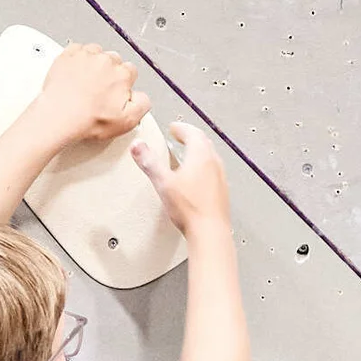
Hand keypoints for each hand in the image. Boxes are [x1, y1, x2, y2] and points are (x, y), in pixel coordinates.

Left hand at [34, 41, 147, 153]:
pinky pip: (77, 49)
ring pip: (96, 52)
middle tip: (99, 89)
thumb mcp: (127, 121)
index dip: (123, 83)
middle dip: (109, 72)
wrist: (60, 115)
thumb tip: (142, 96)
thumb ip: (143, 104)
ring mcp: (86, 56)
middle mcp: (106, 61)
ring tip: (86, 81)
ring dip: (94, 63)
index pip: (130, 71)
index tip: (115, 91)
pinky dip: (77, 58)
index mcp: (122, 75)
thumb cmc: (89, 119)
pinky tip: (75, 72)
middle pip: (114, 60)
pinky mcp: (68, 55)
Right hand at [132, 120, 231, 237]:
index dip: (181, 128)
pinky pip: (214, 172)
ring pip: (210, 156)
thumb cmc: (191, 209)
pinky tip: (197, 178)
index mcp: (201, 156)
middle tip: (181, 135)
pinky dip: (204, 167)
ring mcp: (220, 177)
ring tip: (188, 154)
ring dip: (199, 151)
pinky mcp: (222, 191)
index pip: (192, 133)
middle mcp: (214, 163)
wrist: (210, 232)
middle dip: (191, 136)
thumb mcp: (163, 182)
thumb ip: (149, 163)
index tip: (174, 127)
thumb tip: (138, 147)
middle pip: (203, 142)